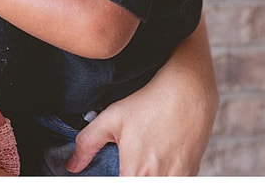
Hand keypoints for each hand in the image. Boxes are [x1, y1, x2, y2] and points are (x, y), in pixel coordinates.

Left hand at [68, 86, 215, 175]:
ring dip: (147, 176)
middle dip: (128, 176)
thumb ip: (87, 144)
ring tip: (140, 162)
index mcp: (136, 173)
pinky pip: (174, 181)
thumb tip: (72, 165)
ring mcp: (178, 178)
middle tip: (125, 165)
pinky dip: (163, 175)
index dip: (112, 180)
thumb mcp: (111, 118)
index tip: (113, 171)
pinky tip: (158, 160)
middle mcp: (159, 180)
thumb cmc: (149, 102)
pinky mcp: (192, 172)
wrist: (189, 90)